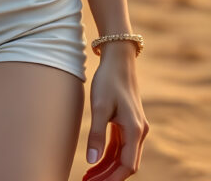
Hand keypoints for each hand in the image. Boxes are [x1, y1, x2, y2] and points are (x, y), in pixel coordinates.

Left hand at [82, 46, 149, 178]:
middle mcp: (139, 131)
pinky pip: (120, 146)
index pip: (127, 165)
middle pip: (126, 164)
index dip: (112, 179)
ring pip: (122, 156)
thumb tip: (91, 162)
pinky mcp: (128, 122)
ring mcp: (135, 127)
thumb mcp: (100, 106)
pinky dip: (108, 156)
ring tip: (88, 176)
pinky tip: (95, 162)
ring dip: (107, 168)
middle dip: (108, 176)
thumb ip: (97, 135)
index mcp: (135, 130)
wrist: (118, 59)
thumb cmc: (108, 80)